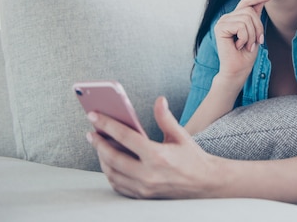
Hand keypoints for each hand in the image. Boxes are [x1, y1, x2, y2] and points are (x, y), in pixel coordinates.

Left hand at [87, 97, 218, 198]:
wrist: (204, 183)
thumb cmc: (192, 157)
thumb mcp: (181, 135)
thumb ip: (166, 118)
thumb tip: (159, 100)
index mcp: (157, 155)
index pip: (125, 136)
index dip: (107, 124)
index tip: (94, 115)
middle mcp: (148, 173)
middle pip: (113, 157)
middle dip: (98, 143)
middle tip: (92, 132)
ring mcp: (144, 187)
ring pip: (112, 173)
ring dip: (102, 158)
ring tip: (99, 146)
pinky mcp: (142, 195)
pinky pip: (118, 185)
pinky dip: (110, 173)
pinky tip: (109, 162)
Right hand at [213, 0, 271, 87]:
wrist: (238, 69)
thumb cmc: (247, 54)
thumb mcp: (255, 31)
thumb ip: (255, 16)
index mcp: (235, 17)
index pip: (246, 1)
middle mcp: (227, 17)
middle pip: (250, 11)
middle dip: (258, 27)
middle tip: (256, 42)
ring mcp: (222, 22)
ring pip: (247, 18)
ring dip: (251, 35)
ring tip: (247, 46)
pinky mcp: (220, 28)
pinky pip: (241, 26)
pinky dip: (244, 38)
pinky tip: (238, 46)